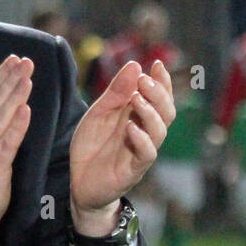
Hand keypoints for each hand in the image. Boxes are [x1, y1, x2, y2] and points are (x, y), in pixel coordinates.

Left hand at [69, 58, 175, 232]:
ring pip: (160, 131)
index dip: (162, 81)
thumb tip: (135, 65)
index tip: (157, 64)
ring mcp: (141, 151)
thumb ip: (116, 92)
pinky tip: (130, 127)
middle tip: (144, 80)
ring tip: (137, 99)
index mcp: (138, 116)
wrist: (79, 181)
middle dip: (159, 94)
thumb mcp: (99, 113)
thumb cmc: (93, 145)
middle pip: (166, 112)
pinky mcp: (133, 169)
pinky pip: (146, 154)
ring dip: (150, 113)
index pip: (159, 96)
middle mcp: (145, 132)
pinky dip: (141, 139)